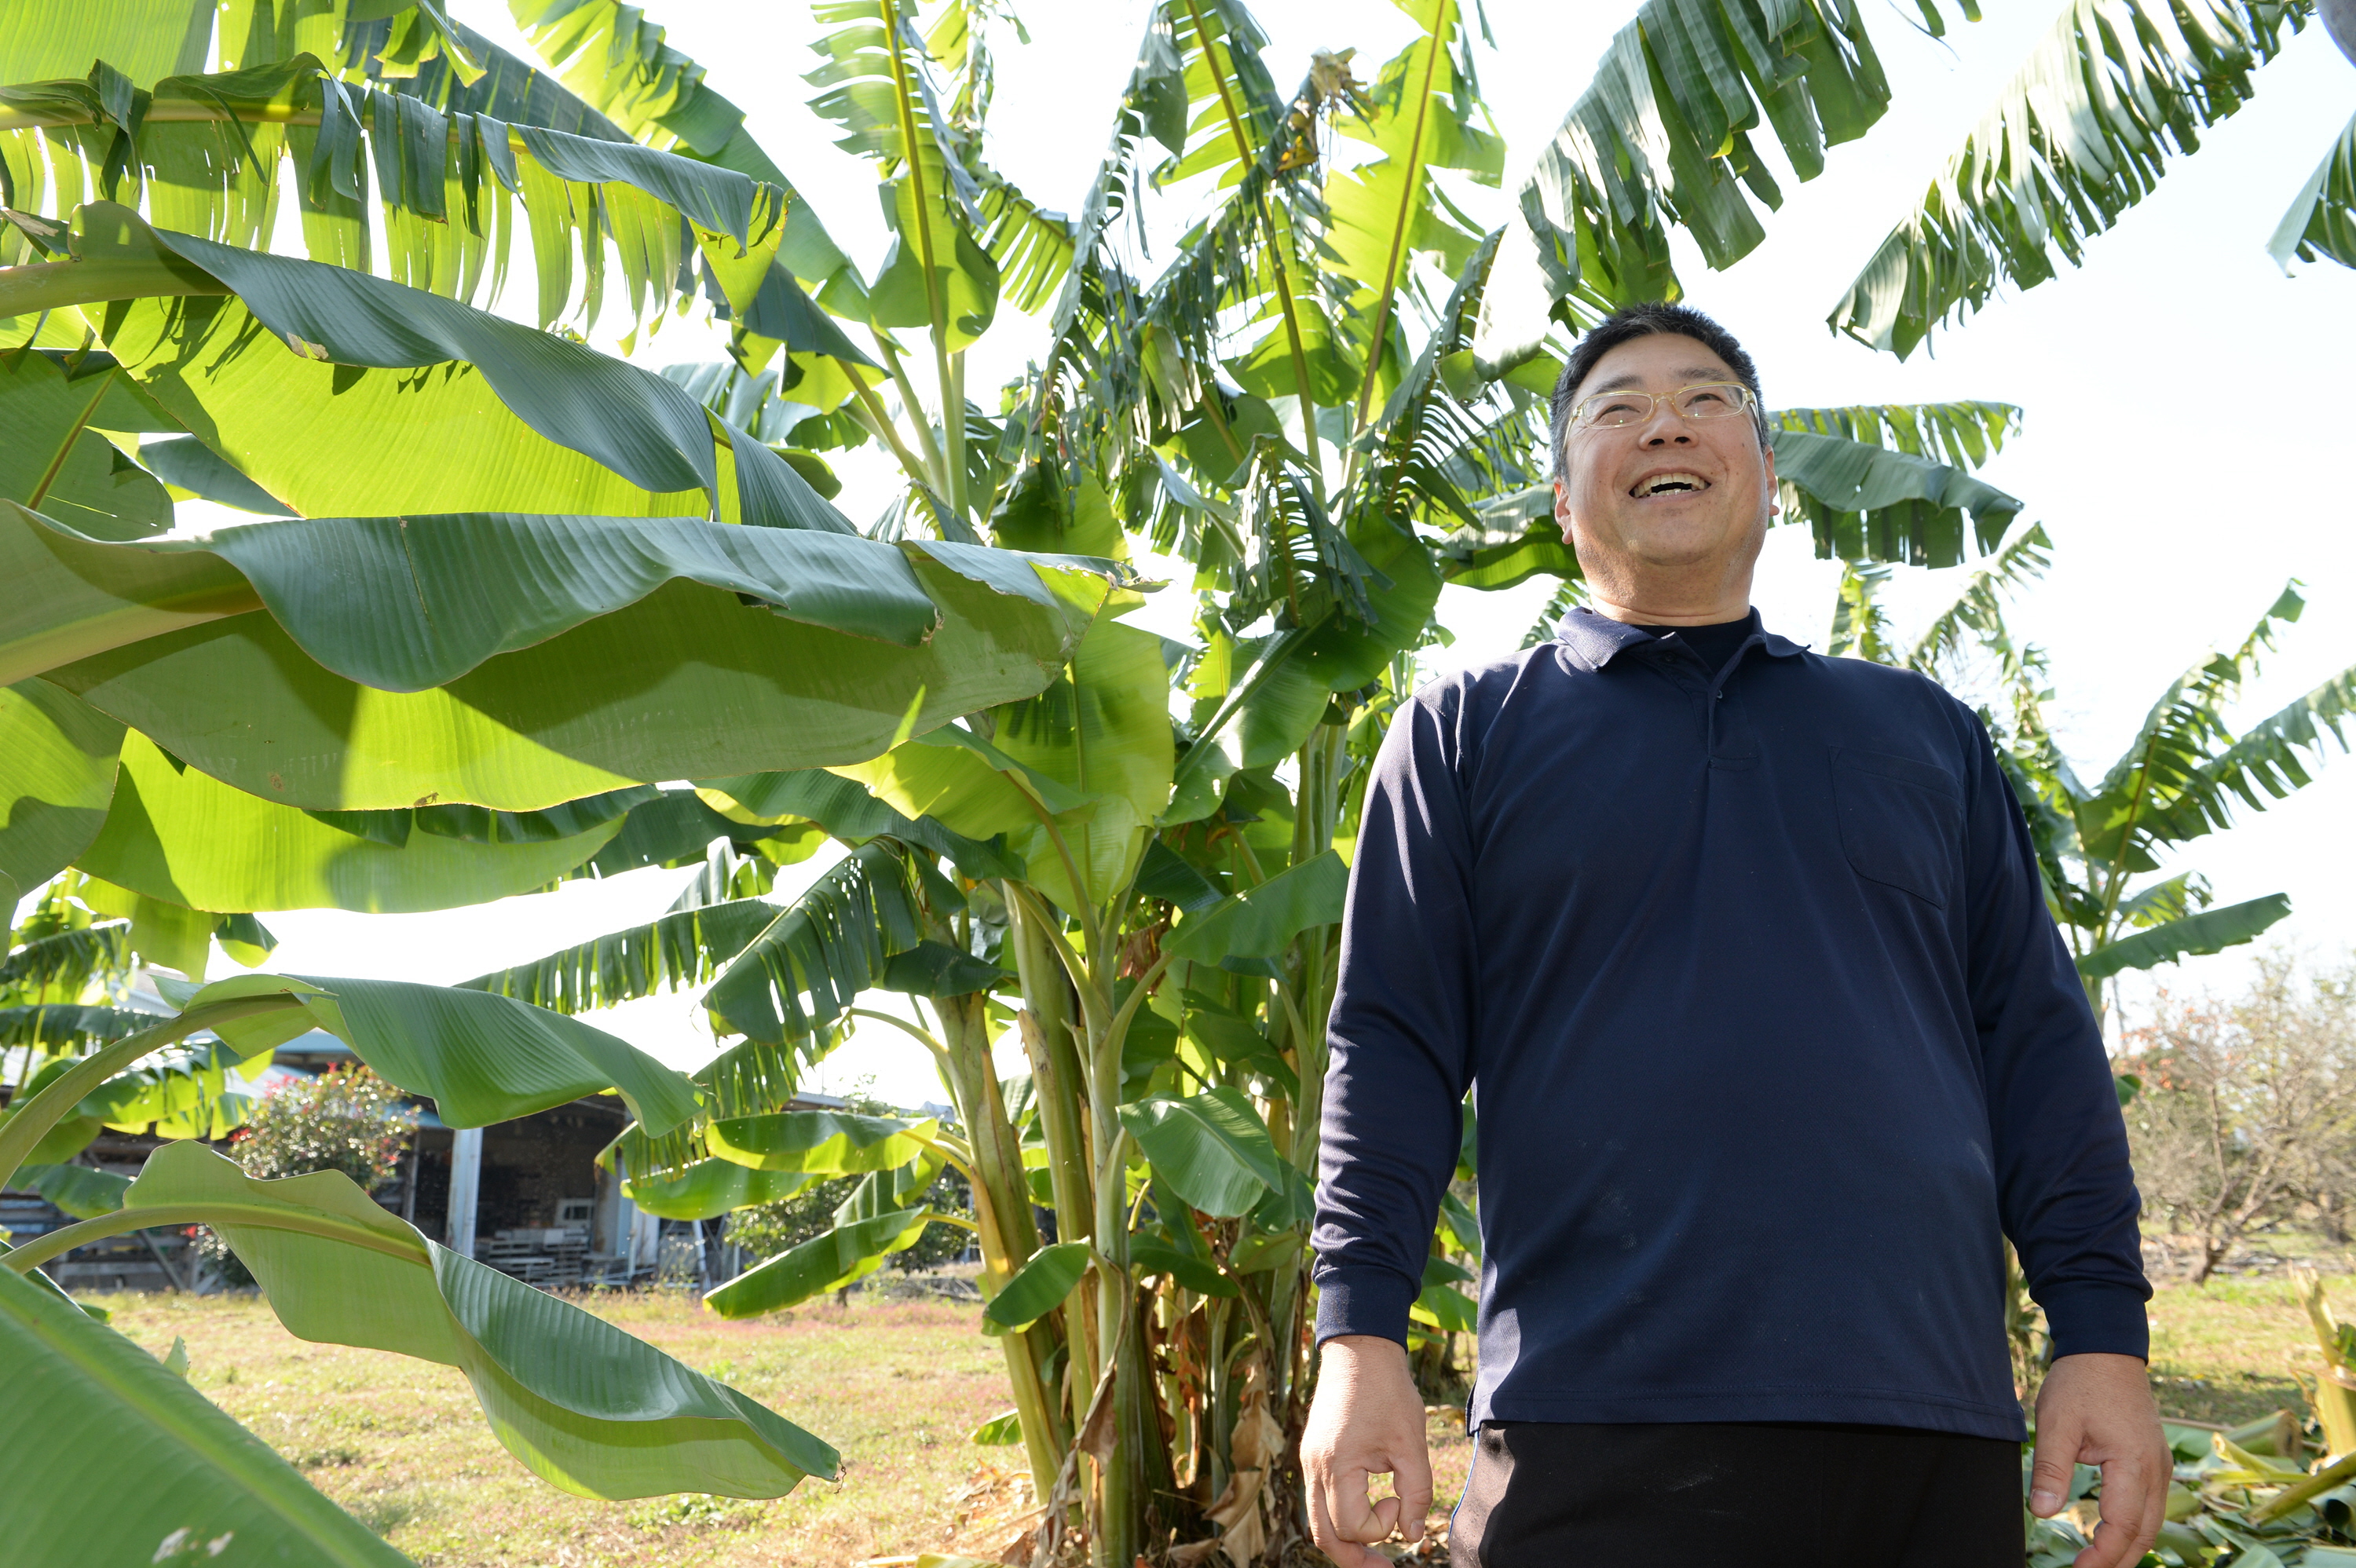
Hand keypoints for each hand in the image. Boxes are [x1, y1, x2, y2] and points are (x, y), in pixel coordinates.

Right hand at [1301, 1335, 1433, 1566]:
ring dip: (1345, 1540)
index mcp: (1335, 1465)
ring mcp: (1310, 1461)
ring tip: (1372, 1555)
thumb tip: (1412, 1536)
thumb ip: (1416, 1493)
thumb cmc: (1387, 1391)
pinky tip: (1364, 1515)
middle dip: (1353, 1558)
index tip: (1400, 1499)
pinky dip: (1340, 1516)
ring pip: (1317, 1520)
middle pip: (1323, 1535)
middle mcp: (1313, 1467)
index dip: (1381, 1526)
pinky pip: (1319, 1499)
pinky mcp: (1315, 1454)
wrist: (1360, 1348)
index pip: (1352, 1525)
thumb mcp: (1411, 1443)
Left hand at [2029, 1352, 2168, 1567]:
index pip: (2123, 1525)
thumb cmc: (2080, 1382)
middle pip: (2144, 1532)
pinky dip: (2134, 1527)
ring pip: (2151, 1522)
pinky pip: (2150, 1505)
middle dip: (2118, 1560)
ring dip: (2128, 1547)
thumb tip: (2040, 1512)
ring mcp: (2159, 1465)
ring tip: (2098, 1564)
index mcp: (2134, 1462)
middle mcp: (2155, 1469)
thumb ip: (2050, 1469)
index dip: (2103, 1555)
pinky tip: (2114, 1536)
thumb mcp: (2056, 1423)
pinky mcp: (2153, 1460)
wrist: (2106, 1349)